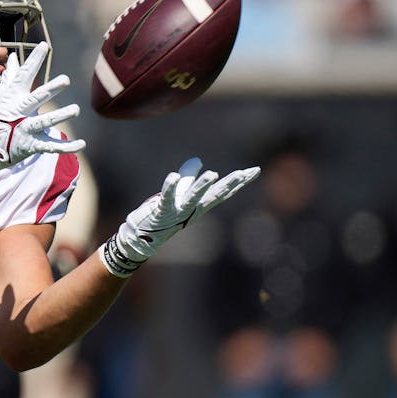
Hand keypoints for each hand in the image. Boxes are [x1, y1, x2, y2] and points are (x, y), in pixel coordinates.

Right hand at [0, 41, 84, 193]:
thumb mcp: (1, 97)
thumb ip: (11, 77)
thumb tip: (13, 57)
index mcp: (14, 98)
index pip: (25, 75)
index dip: (34, 61)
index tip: (44, 46)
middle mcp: (20, 112)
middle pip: (36, 98)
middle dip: (50, 89)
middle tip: (65, 80)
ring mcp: (25, 129)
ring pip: (45, 122)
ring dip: (60, 115)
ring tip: (75, 109)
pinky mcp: (31, 145)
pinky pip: (51, 146)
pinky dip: (67, 146)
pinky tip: (82, 144)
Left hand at [100, 157, 260, 277]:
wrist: (141, 238)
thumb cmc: (162, 215)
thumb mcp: (178, 194)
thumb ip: (189, 177)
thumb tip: (198, 160)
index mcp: (198, 205)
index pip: (222, 192)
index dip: (238, 182)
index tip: (254, 170)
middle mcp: (191, 210)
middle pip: (214, 196)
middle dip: (230, 185)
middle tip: (244, 173)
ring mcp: (177, 212)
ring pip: (192, 198)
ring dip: (202, 186)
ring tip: (213, 173)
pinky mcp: (161, 212)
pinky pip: (166, 198)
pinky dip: (170, 187)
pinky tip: (173, 175)